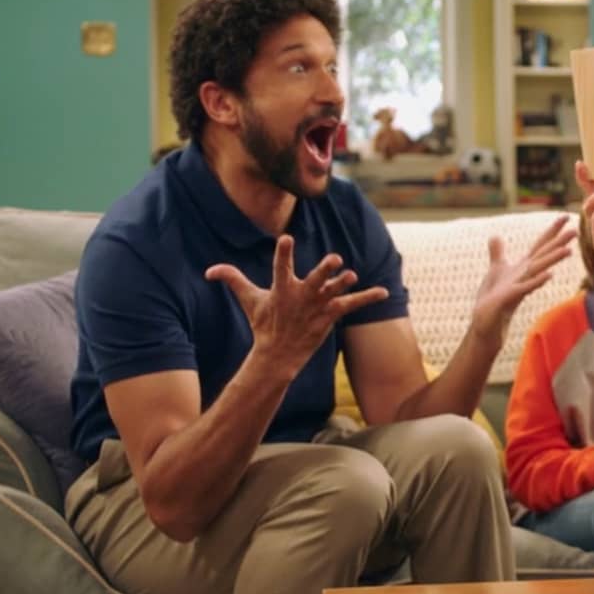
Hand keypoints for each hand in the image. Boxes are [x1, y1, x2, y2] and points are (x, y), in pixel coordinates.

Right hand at [206, 236, 388, 372]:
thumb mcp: (249, 300)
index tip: (287, 238)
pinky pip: (352, 305)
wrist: (278, 355)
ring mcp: (317, 307)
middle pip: (314, 280)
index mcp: (281, 289)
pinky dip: (368, 298)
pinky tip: (384, 291)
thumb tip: (210, 271)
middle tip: (334, 259)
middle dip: (324, 270)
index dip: (284, 253)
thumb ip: (232, 279)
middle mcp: (301, 297)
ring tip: (352, 275)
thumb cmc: (264, 323)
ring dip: (343, 284)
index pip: (281, 266)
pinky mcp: (330, 316)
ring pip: (333, 292)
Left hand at [470, 215, 574, 346]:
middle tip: (576, 230)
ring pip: (539, 270)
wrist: (486, 322)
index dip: (551, 231)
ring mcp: (519, 286)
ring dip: (553, 260)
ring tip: (568, 250)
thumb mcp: (496, 270)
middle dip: (558, 243)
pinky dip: (537, 281)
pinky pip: (526, 288)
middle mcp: (525, 275)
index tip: (564, 216)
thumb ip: (498, 252)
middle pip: (544, 255)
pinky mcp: (509, 298)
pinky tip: (549, 275)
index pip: (540, 245)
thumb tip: (495, 236)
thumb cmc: (493, 298)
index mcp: (523, 267)